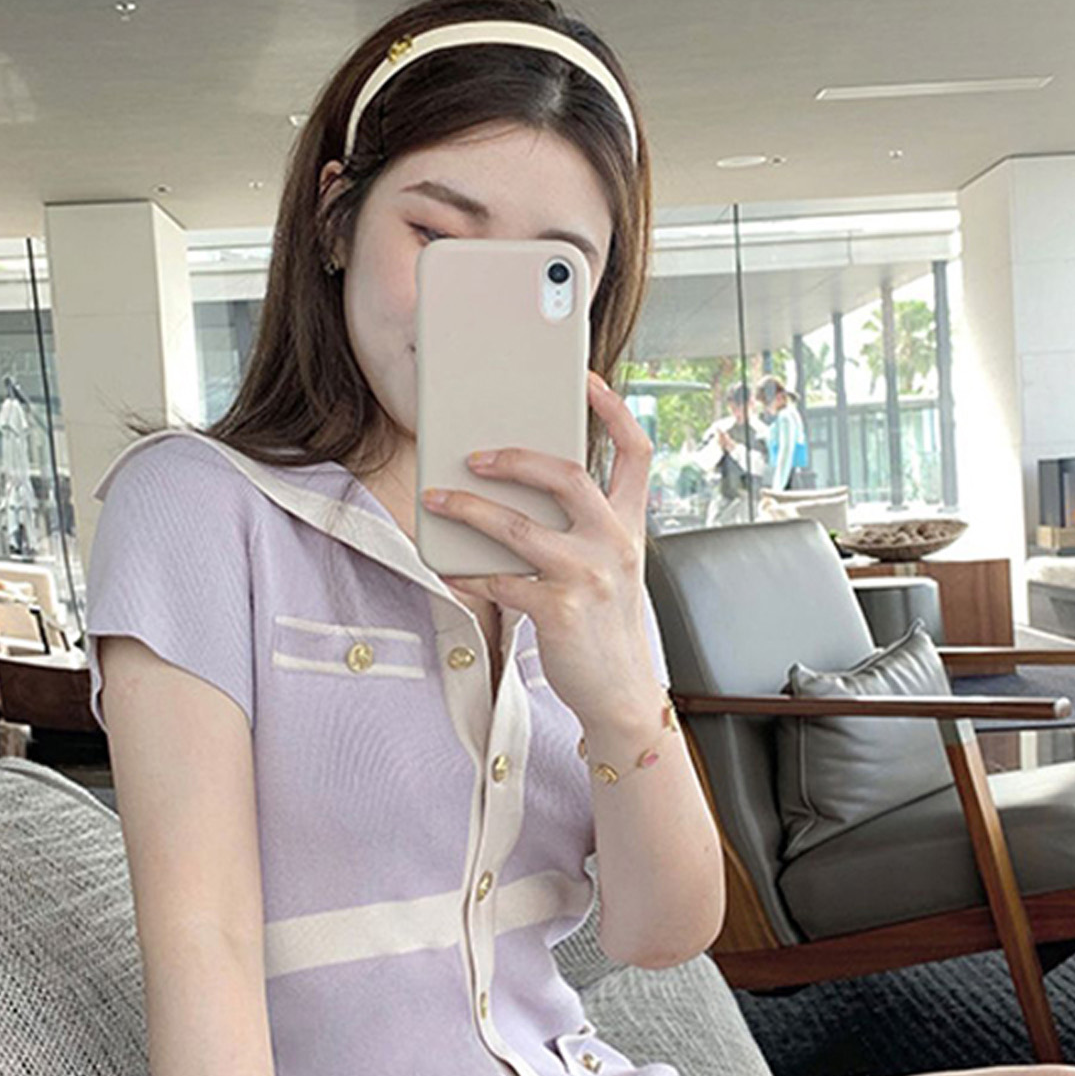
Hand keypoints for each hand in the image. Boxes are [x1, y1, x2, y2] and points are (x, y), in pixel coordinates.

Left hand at [423, 372, 658, 728]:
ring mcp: (589, 576)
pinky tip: (449, 570)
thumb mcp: (611, 570)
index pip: (636, 453)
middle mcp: (615, 544)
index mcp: (630, 527)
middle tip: (476, 456)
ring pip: (518, 527)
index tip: (588, 381)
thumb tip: (516, 496)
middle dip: (516, 457)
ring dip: (470, 510)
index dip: (614, 411)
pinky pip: (500, 581)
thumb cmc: (605, 628)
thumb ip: (582, 531)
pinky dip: (469, 574)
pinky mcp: (560, 610)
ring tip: (438, 499)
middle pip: (568, 475)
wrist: (622, 694)